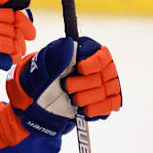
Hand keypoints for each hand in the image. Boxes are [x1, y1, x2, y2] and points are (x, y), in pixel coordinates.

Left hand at [6, 37, 121, 136]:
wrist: (42, 98)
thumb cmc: (46, 77)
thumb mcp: (46, 63)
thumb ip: (58, 53)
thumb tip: (69, 44)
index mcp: (87, 52)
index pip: (101, 57)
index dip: (92, 64)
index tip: (80, 69)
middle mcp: (101, 66)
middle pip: (102, 76)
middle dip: (81, 84)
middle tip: (67, 86)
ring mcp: (107, 83)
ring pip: (105, 91)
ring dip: (84, 98)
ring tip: (72, 97)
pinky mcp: (108, 100)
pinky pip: (110, 105)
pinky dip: (95, 109)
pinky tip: (83, 108)